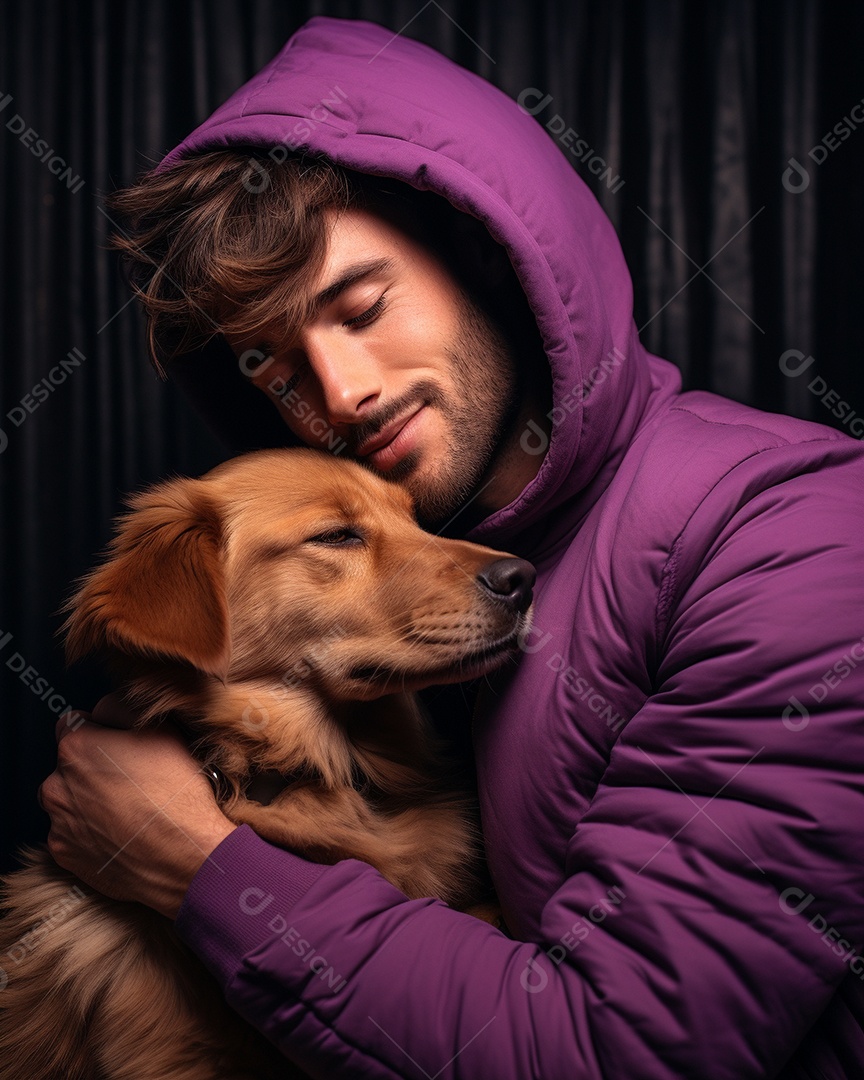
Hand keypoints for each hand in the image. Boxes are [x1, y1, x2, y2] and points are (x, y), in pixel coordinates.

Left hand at [40, 701, 235, 918]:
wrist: (184, 855)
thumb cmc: (176, 791)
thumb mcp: (162, 730)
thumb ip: (122, 709)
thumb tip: (103, 710)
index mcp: (76, 747)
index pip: (72, 725)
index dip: (100, 732)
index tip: (121, 746)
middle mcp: (57, 784)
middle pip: (69, 765)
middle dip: (92, 768)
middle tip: (131, 779)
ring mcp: (58, 823)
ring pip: (69, 800)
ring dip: (87, 800)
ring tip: (128, 809)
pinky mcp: (64, 855)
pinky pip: (72, 834)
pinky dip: (90, 832)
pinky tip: (122, 832)